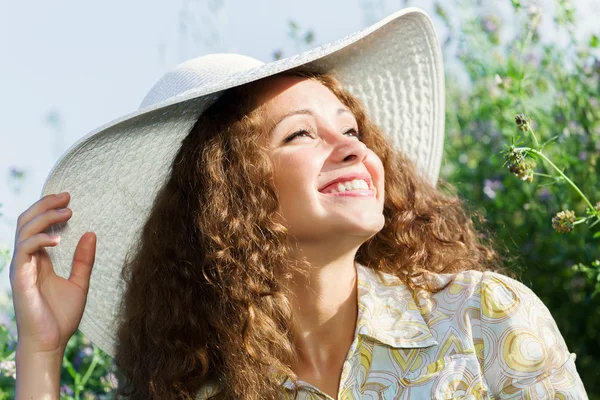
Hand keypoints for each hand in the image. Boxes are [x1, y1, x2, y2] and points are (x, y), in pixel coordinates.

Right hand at [9, 192, 95, 354]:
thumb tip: (91, 233)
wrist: (50, 343)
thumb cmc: (61, 317)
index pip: (36, 225)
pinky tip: (59, 239)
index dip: (49, 209)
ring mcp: (20, 267)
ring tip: (68, 212)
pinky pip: (24, 249)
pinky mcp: (20, 277)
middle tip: (67, 196)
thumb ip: (84, 260)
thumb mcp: (80, 283)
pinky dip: (40, 239)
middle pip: (26, 221)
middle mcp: (26, 260)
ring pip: (24, 230)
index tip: (69, 198)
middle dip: (45, 205)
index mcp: (38, 260)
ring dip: (45, 217)